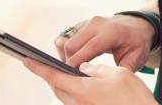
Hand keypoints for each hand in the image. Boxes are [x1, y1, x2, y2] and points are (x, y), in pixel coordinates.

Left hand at [24, 58, 157, 104]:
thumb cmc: (134, 99)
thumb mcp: (118, 73)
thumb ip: (97, 69)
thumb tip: (85, 69)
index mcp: (83, 91)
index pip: (54, 76)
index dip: (39, 67)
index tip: (27, 60)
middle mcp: (79, 104)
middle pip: (57, 88)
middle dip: (52, 75)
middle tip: (49, 62)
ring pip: (65, 96)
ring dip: (63, 84)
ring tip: (67, 72)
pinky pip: (75, 102)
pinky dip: (74, 92)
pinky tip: (83, 86)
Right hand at [55, 15, 154, 70]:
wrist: (137, 25)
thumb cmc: (136, 43)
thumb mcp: (135, 58)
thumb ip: (123, 70)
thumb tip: (110, 83)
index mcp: (112, 32)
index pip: (90, 47)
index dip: (77, 61)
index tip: (69, 74)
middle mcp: (97, 24)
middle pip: (72, 44)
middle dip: (68, 61)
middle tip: (73, 74)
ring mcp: (88, 22)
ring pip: (65, 39)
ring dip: (65, 54)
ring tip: (74, 66)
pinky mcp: (82, 23)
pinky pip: (67, 35)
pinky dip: (66, 47)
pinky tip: (75, 57)